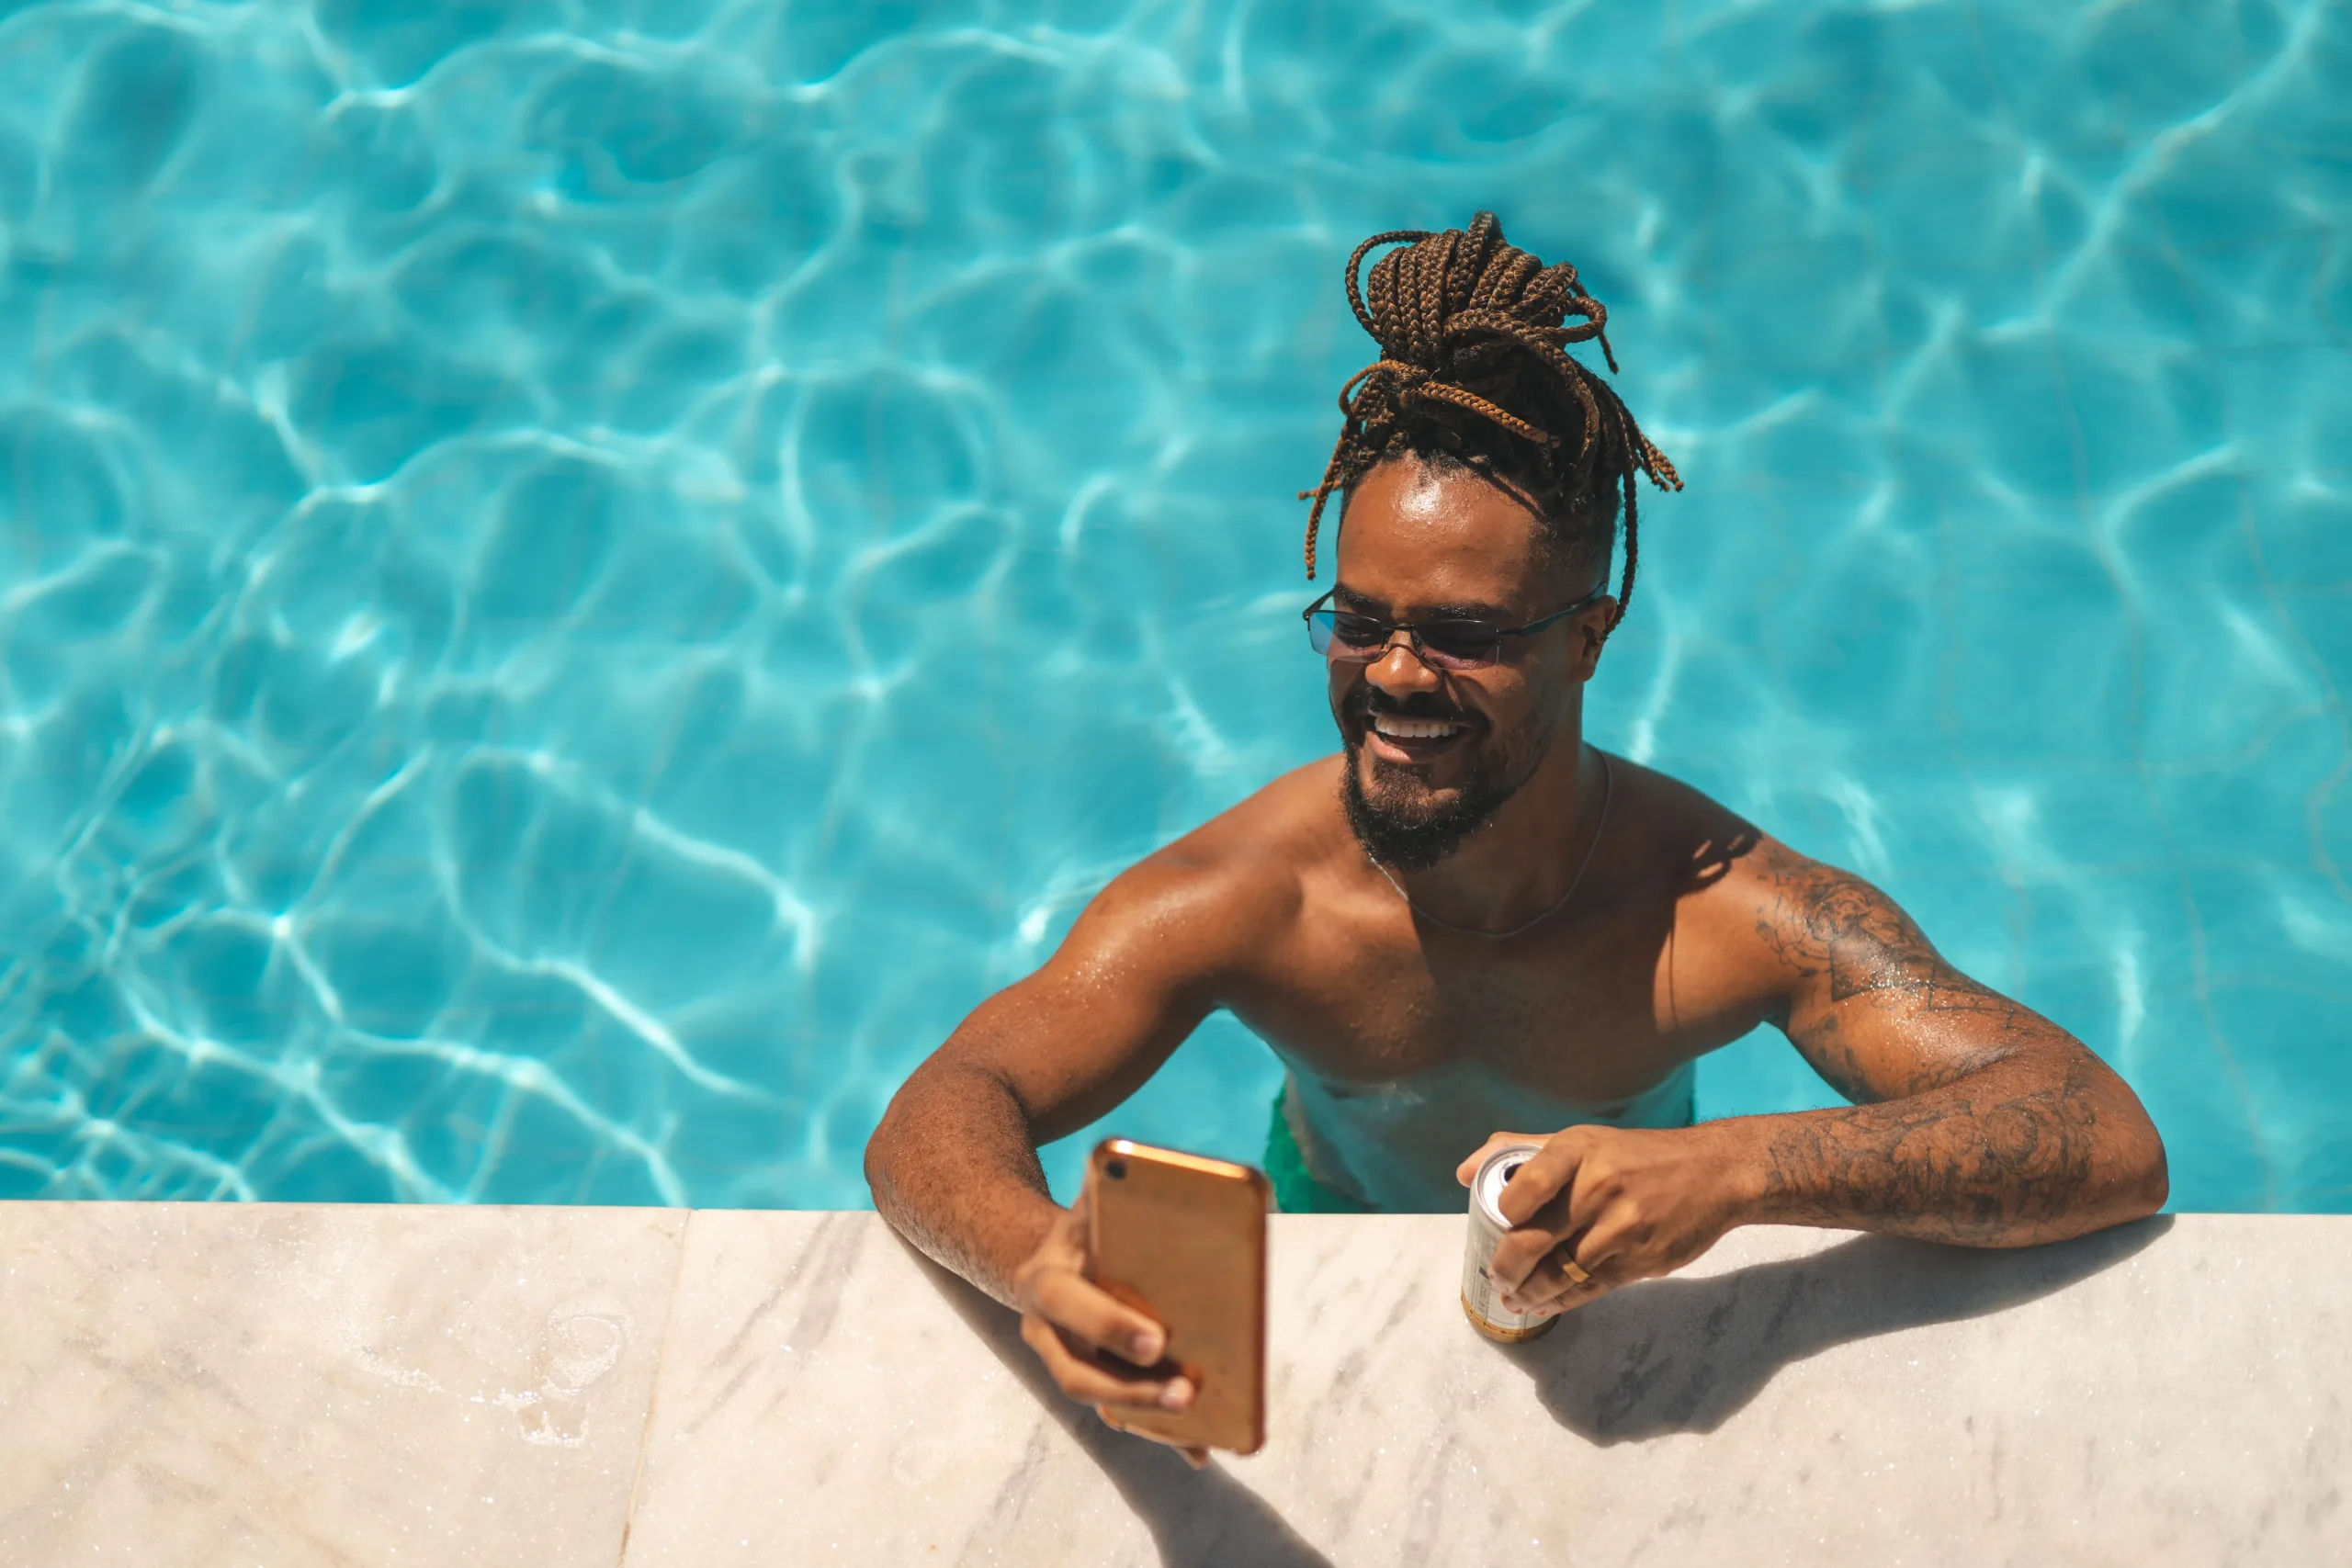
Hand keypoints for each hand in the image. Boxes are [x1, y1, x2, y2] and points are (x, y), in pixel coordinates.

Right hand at [1010, 1182, 1208, 1466]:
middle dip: (1134, 1390)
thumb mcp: (1088, 1207)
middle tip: (1185, 1394)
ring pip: (1100, 1403)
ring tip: (1197, 1428)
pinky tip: (1197, 1447)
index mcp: (1046, 1283)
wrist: (1046, 1259)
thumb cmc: (1083, 1230)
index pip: (1071, 1308)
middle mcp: (1046, 1333)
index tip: (1159, 1342)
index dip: (1110, 1327)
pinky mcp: (1089, 1382)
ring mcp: (1063, 1363)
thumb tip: (1149, 1177)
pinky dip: (1157, 1433)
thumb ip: (1109, 1195)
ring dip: (1148, 1419)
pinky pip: (1119, 1414)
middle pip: (1080, 1376)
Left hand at [1454, 1123, 1751, 1316]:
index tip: (1497, 1222)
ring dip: (1530, 1291)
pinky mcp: (1641, 1261)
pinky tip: (1544, 1303)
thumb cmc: (1637, 1156)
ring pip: (1560, 1272)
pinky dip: (1561, 1301)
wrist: (1714, 1174)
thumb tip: (1464, 1174)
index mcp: (1580, 1150)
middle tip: (1495, 1277)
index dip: (1506, 1206)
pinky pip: (1590, 1288)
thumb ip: (1523, 1151)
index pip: (1530, 1179)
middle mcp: (1598, 1188)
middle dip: (1506, 1267)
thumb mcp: (1584, 1140)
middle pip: (1535, 1238)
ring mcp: (1621, 1227)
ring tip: (1514, 1296)